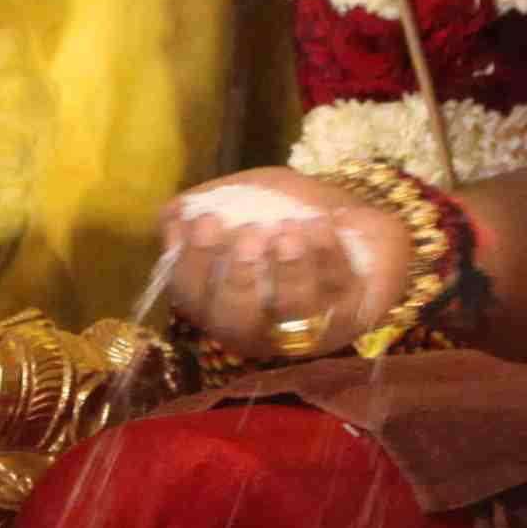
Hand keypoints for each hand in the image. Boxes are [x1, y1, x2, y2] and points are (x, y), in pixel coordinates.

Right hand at [152, 170, 418, 359]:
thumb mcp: (245, 201)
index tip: (204, 222)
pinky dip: (326, 255)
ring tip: (287, 231)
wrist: (353, 225)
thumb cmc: (285, 216)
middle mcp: (258, 326)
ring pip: (292, 312)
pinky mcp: (351, 313)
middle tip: (247, 236)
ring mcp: (306, 325)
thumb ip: (210, 204)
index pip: (192, 296)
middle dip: (239, 280)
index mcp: (220, 302)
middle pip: (236, 321)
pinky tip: (317, 224)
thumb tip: (173, 215)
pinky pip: (336, 288)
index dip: (192, 263)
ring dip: (288, 271)